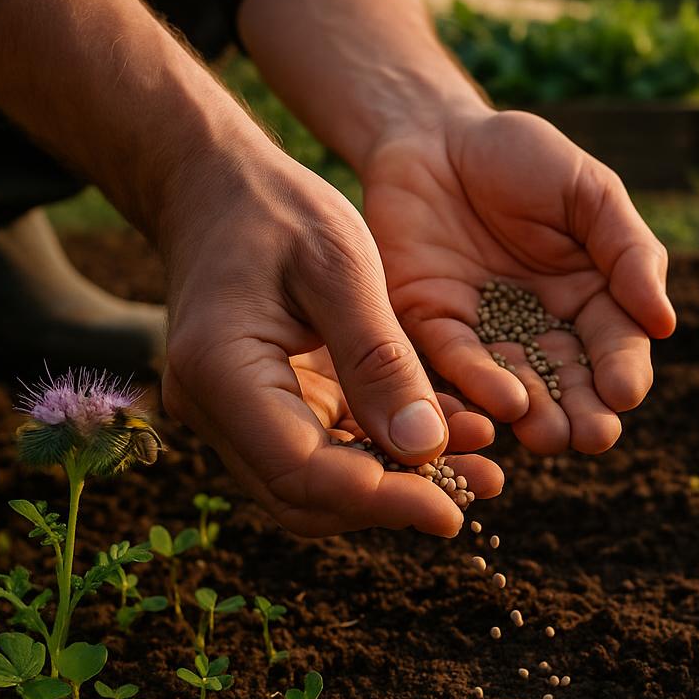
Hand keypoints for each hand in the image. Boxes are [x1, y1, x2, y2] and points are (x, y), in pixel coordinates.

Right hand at [161, 159, 501, 536]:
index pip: (302, 473)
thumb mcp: (341, 267)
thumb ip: (381, 359)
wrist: (218, 185)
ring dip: (399, 481)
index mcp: (222, 371)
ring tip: (484, 466)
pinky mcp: (265, 406)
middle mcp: (214, 408)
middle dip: (396, 501)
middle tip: (481, 490)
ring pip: (318, 483)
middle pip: (306, 497)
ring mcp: (234, 413)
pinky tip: (453, 432)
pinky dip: (386, 450)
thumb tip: (426, 451)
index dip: (382, 502)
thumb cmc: (276, 209)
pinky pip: (325, 448)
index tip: (454, 513)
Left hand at [362, 109, 676, 454]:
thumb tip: (666, 323)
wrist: (435, 132)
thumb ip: (629, 252)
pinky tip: (503, 400)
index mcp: (592, 301)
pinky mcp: (429, 324)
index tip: (624, 393)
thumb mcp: (590, 192)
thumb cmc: (523, 157)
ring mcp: (485, 332)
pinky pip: (455, 360)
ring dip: (534, 415)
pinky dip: (478, 383)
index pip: (616, 349)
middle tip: (591, 438)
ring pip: (515, 386)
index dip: (622, 374)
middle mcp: (541, 330)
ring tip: (549, 434)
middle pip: (569, 385)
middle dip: (582, 415)